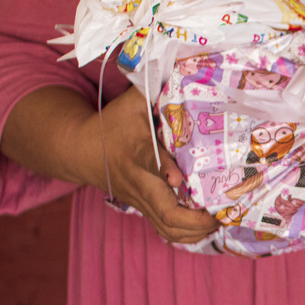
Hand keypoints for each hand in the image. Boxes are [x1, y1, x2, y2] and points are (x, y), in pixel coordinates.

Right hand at [75, 88, 218, 244]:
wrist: (80, 150)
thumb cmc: (113, 124)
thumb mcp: (131, 103)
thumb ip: (154, 90)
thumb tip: (185, 69)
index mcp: (137, 154)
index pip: (153, 166)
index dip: (168, 174)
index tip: (182, 180)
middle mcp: (140, 184)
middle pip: (166, 215)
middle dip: (196, 222)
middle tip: (223, 213)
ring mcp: (141, 201)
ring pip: (168, 229)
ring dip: (196, 233)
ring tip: (221, 222)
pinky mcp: (144, 209)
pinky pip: (166, 230)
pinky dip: (187, 235)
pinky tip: (207, 228)